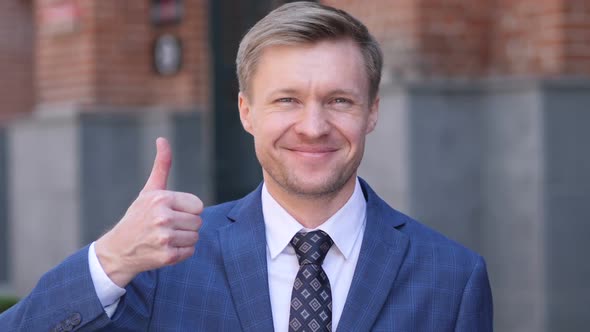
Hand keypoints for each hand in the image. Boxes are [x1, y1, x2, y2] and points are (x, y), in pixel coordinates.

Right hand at [94, 137, 202, 287]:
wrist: (118, 250)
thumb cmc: (138, 217)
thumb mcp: (149, 191)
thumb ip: (162, 166)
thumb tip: (162, 139)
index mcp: (161, 199)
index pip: (198, 206)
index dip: (187, 210)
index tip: (171, 213)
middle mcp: (162, 217)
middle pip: (198, 222)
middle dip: (186, 225)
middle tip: (167, 227)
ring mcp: (164, 238)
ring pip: (195, 237)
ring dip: (184, 239)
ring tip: (165, 238)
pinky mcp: (167, 256)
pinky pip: (190, 252)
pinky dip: (181, 252)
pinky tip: (165, 249)